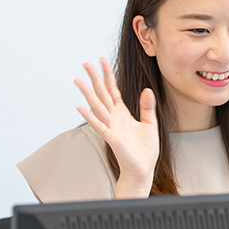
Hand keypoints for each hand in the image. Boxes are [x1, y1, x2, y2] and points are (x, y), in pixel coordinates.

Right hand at [74, 57, 158, 198]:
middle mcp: (114, 118)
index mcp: (122, 113)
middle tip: (85, 63)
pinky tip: (80, 108)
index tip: (102, 60)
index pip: (113, 90)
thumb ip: (147, 107)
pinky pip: (99, 126)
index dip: (108, 75)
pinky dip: (90, 117)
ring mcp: (111, 127)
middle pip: (102, 94)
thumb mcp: (150, 123)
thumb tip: (147, 90)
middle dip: (94, 79)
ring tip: (78, 81)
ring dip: (88, 94)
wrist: (143, 168)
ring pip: (97, 106)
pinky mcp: (111, 138)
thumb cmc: (145, 149)